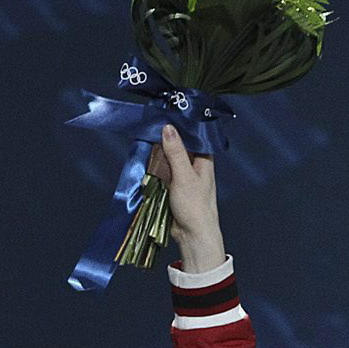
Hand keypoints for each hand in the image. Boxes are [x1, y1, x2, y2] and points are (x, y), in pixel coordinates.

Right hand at [157, 124, 224, 271]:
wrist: (193, 236)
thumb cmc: (195, 207)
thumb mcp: (184, 176)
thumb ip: (176, 152)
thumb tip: (168, 128)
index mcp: (204, 161)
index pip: (194, 136)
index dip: (182, 125)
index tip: (166, 111)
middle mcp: (195, 166)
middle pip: (179, 146)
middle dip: (165, 138)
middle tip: (149, 122)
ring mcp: (183, 176)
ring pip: (168, 158)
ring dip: (157, 152)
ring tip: (143, 135)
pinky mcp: (172, 187)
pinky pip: (162, 171)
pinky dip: (154, 166)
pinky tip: (143, 157)